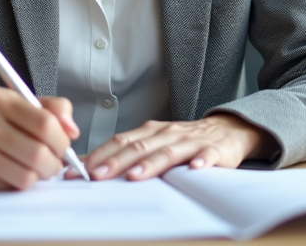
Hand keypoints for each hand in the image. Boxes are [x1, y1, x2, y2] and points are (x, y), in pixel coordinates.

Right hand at [0, 88, 79, 189]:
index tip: (64, 144)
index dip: (62, 139)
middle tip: (53, 161)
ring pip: (26, 175)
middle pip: (38, 154)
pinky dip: (20, 182)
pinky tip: (14, 170)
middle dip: (54, 163)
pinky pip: (10, 187)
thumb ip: (54, 109)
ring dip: (39, 175)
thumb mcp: (21, 103)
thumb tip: (72, 130)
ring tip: (35, 167)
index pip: (44, 123)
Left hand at [76, 114, 272, 181]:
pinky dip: (202, 162)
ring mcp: (190, 141)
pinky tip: (196, 169)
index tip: (78, 170)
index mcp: (151, 131)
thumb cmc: (185, 140)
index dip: (99, 154)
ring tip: (135, 176)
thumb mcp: (156, 142)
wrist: (227, 130)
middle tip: (98, 176)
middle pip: (139, 146)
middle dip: (116, 161)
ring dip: (151, 163)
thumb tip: (94, 168)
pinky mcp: (214, 150)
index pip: (120, 141)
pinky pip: (208, 156)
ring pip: (168, 151)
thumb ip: (129, 152)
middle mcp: (167, 133)